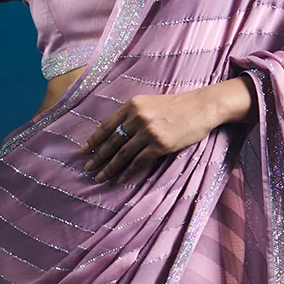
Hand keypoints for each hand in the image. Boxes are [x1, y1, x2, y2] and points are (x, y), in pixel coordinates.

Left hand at [82, 90, 223, 184]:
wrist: (200, 107)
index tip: (83, 151)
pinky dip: (127, 172)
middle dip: (98, 157)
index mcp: (132, 105)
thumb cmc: (176, 107)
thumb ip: (132, 115)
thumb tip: (115, 134)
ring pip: (122, 154)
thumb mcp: (149, 104)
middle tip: (87, 168)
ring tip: (99, 177)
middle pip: (112, 142)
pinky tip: (119, 179)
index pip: (107, 125)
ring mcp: (148, 132)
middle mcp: (137, 117)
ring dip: (109, 168)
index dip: (93, 140)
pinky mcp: (159, 145)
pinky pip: (138, 162)